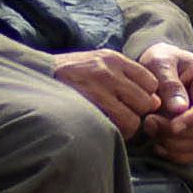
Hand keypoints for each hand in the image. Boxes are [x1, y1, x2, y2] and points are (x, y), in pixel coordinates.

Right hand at [46, 47, 166, 142]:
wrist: (37, 77)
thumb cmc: (71, 74)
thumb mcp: (98, 63)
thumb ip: (126, 77)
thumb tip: (156, 101)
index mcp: (114, 59)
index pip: (151, 82)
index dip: (146, 96)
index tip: (134, 103)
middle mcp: (109, 72)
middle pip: (146, 102)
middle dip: (139, 113)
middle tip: (125, 115)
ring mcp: (98, 90)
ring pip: (134, 120)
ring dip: (127, 126)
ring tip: (115, 124)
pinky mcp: (88, 108)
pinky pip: (116, 128)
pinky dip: (116, 133)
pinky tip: (105, 128)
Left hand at [136, 42, 192, 168]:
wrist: (155, 66)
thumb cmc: (159, 59)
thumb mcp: (160, 62)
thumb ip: (169, 83)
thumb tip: (179, 109)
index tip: (172, 125)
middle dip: (176, 132)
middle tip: (149, 122)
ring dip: (173, 145)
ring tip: (150, 128)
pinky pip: (192, 153)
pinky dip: (176, 154)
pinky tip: (158, 144)